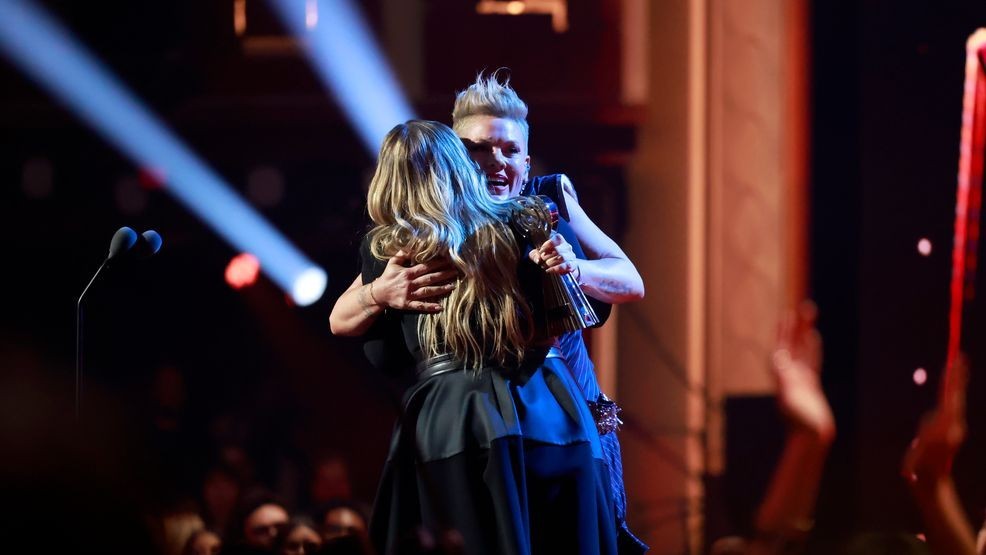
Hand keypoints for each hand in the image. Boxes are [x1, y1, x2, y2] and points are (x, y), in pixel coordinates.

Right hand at [371, 250, 457, 311]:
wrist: (378, 293)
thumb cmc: (387, 277)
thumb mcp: (393, 262)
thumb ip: (402, 253)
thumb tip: (412, 244)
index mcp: (407, 272)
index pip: (425, 267)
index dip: (437, 263)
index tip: (448, 260)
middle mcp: (410, 283)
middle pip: (429, 278)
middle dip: (443, 275)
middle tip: (456, 272)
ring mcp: (409, 294)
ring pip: (427, 291)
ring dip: (440, 289)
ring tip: (453, 286)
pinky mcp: (407, 304)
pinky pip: (420, 306)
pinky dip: (430, 307)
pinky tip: (440, 307)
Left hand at [529, 232, 579, 275]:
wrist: (564, 267)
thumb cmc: (550, 258)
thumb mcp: (540, 254)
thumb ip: (535, 255)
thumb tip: (537, 260)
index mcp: (560, 241)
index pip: (556, 238)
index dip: (547, 244)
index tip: (540, 251)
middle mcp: (567, 247)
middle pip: (557, 250)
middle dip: (546, 256)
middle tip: (541, 260)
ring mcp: (571, 256)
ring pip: (561, 257)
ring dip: (550, 262)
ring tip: (544, 266)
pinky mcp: (572, 265)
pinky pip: (565, 266)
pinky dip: (556, 268)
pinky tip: (549, 270)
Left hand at [772, 301, 833, 439]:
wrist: (812, 437)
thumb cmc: (802, 424)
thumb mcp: (792, 404)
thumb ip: (787, 390)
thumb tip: (782, 376)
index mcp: (784, 377)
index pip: (782, 348)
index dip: (783, 332)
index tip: (786, 316)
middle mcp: (790, 375)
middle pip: (792, 344)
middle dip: (796, 326)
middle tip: (803, 306)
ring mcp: (800, 378)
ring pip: (803, 349)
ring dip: (805, 332)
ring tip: (809, 314)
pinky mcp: (811, 384)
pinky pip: (812, 360)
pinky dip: (812, 347)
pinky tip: (813, 336)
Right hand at [902, 354, 968, 487]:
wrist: (935, 477)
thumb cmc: (920, 470)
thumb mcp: (913, 467)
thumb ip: (911, 469)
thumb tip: (908, 475)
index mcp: (946, 431)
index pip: (949, 405)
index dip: (950, 389)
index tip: (952, 373)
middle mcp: (954, 424)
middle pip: (955, 396)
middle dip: (957, 377)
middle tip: (961, 357)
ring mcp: (953, 421)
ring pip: (955, 395)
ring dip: (956, 377)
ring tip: (960, 359)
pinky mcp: (949, 419)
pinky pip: (951, 398)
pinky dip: (952, 384)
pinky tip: (953, 374)